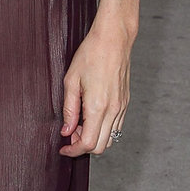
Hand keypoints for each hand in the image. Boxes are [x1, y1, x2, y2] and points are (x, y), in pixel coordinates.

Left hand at [59, 22, 131, 157]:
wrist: (113, 39)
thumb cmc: (90, 55)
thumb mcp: (71, 81)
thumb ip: (69, 109)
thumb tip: (66, 131)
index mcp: (97, 106)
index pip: (87, 143)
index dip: (73, 150)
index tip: (63, 148)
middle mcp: (113, 110)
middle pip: (100, 147)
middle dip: (82, 146)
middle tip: (70, 133)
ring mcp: (122, 107)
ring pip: (110, 139)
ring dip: (94, 138)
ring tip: (80, 123)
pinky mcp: (126, 103)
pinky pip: (116, 127)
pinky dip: (103, 130)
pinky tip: (92, 117)